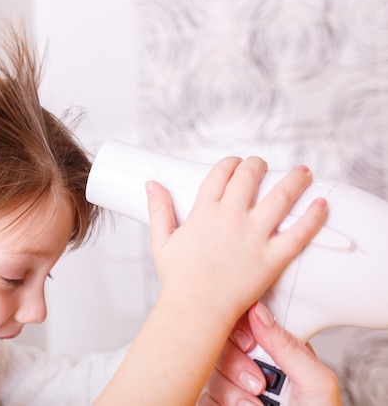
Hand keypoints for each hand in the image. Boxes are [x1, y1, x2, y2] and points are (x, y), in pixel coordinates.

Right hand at [147, 156, 327, 324]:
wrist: (195, 310)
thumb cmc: (178, 279)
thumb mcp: (161, 240)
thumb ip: (158, 209)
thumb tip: (151, 184)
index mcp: (204, 212)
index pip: (220, 174)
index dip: (230, 163)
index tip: (236, 163)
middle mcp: (230, 217)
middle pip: (250, 176)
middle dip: (257, 164)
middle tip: (262, 165)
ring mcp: (253, 236)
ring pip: (280, 197)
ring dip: (295, 180)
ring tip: (304, 172)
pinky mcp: (272, 257)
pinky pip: (299, 232)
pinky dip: (314, 216)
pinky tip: (321, 204)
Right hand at [199, 302, 341, 405]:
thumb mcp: (316, 384)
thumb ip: (288, 346)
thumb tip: (258, 310)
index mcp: (277, 353)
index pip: (247, 322)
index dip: (242, 327)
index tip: (249, 343)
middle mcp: (252, 366)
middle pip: (221, 343)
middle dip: (237, 365)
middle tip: (258, 385)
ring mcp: (233, 387)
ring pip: (210, 369)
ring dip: (232, 391)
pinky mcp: (217, 404)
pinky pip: (202, 394)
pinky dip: (221, 403)